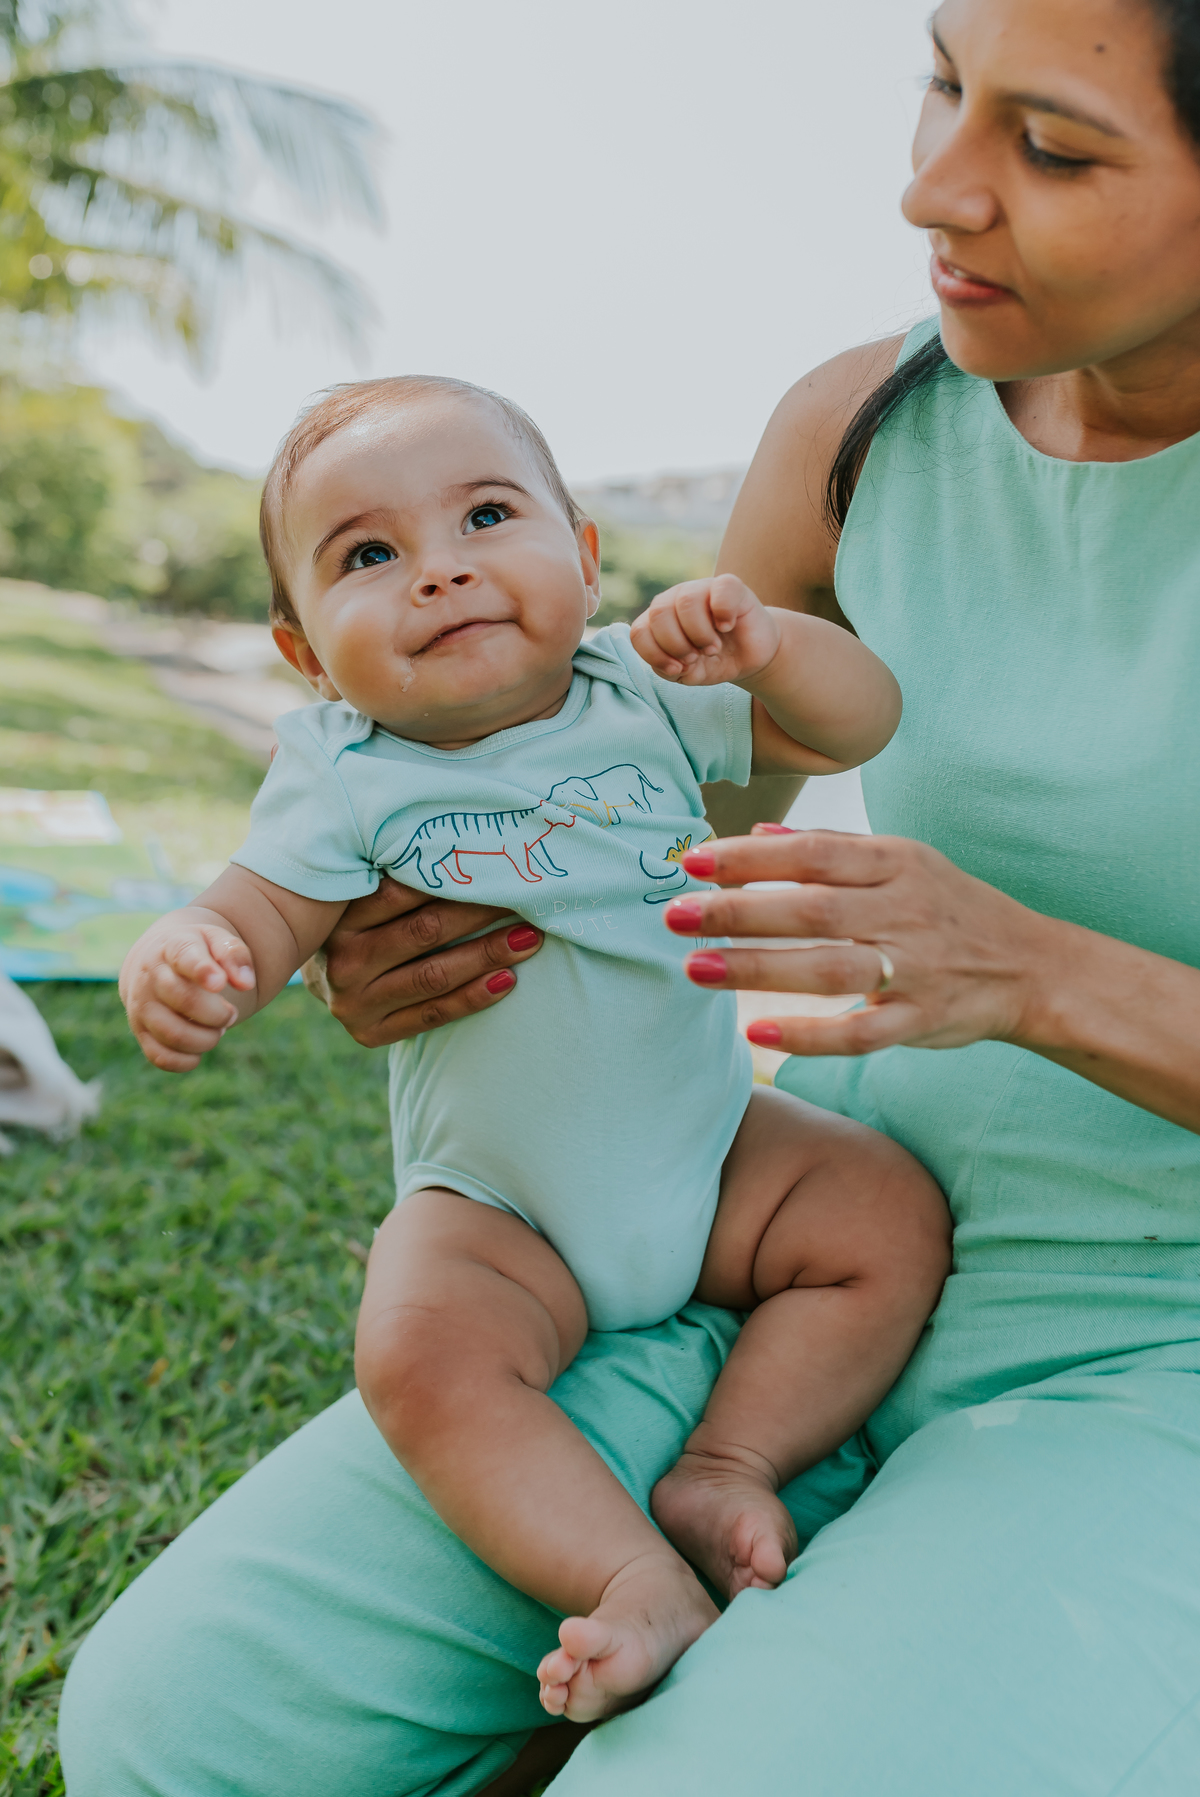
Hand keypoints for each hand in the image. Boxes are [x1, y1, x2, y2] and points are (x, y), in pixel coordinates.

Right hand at [120, 917, 256, 1072]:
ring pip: (174, 1035)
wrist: (156, 962)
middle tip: (230, 1014)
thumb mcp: (217, 940)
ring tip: (216, 1029)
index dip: (203, 971)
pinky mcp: (140, 1032)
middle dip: (218, 1014)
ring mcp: (141, 1006)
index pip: (185, 957)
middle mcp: (149, 976)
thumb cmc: (197, 952)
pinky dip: (187, 1060)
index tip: (220, 983)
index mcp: (172, 947)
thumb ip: (235, 955)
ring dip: (207, 1039)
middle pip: (184, 1000)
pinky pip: (161, 1057)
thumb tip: (246, 983)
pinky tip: (200, 1049)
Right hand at [307, 877, 543, 1047]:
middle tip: (524, 897)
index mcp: (339, 917)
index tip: (495, 863)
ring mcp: (353, 1003)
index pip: (400, 892)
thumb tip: (465, 841)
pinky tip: (508, 979)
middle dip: (479, 913)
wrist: (323, 977)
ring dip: (488, 955)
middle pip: (423, 932)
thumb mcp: (361, 894)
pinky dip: (474, 997)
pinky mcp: (370, 1033)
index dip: (452, 877)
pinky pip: (433, 1015)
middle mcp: (342, 961)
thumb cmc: (358, 923)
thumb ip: (395, 872)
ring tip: (529, 938)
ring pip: (433, 976)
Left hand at [630, 574, 780, 686]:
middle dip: (676, 644)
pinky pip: (720, 591)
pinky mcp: (729, 585)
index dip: (655, 654)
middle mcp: (675, 599)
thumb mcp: (688, 674)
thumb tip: (675, 663)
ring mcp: (701, 589)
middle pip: (659, 613)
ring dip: (700, 634)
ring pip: (686, 602)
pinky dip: (723, 614)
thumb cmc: (713, 661)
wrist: (749, 657)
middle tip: (695, 657)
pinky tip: (728, 626)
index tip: (677, 669)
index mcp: (658, 620)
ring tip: (712, 649)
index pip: (639, 631)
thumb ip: (672, 670)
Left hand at [662, 827, 1055, 1056]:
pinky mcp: (920, 1021)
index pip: (813, 854)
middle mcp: (904, 911)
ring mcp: (914, 970)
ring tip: (694, 968)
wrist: (1032, 967)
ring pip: (828, 969)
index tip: (693, 861)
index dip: (750, 857)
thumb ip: (833, 845)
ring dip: (757, 969)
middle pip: (812, 910)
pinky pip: (860, 1034)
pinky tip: (757, 1032)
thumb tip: (757, 833)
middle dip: (737, 911)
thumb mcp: (904, 860)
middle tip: (674, 914)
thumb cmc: (951, 908)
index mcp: (896, 864)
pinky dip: (809, 1035)